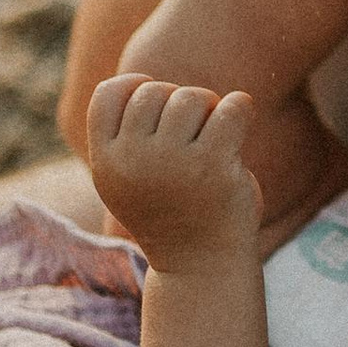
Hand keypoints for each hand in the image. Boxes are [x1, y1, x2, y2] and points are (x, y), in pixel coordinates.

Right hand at [85, 74, 260, 269]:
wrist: (201, 266)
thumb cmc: (168, 212)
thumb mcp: (128, 179)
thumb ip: (123, 136)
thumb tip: (140, 80)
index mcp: (107, 162)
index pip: (109, 94)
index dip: (134, 86)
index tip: (158, 104)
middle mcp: (133, 160)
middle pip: (154, 91)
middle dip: (179, 102)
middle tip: (195, 131)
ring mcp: (173, 162)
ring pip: (192, 97)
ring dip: (210, 108)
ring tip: (215, 135)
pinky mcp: (214, 165)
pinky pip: (232, 108)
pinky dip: (240, 108)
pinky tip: (240, 123)